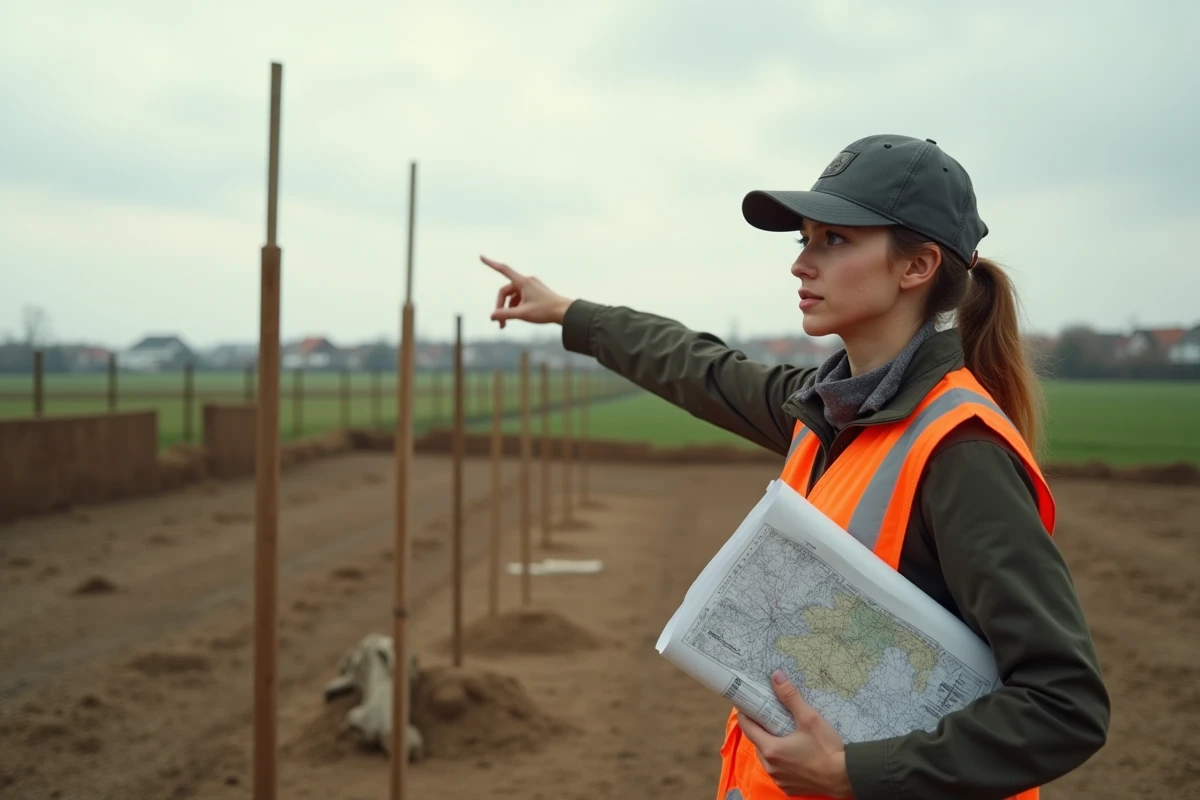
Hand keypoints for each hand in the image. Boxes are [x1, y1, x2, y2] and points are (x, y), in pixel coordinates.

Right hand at [481, 255, 573, 329]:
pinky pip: (521, 297)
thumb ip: (505, 315)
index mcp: (523, 282)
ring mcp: (532, 286)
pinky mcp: (536, 292)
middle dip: (501, 306)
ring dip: (508, 309)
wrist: (565, 312)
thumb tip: (492, 316)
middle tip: (499, 323)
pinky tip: (518, 317)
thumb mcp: (522, 314)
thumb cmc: (545, 311)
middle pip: (506, 291)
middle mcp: (527, 281)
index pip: (503, 269)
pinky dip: (516, 306)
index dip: (491, 263)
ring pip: (513, 296)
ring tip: (507, 324)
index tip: (481, 257)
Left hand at [736, 670, 853, 798]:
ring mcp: (779, 780)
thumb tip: (776, 676)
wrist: (845, 778)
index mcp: (771, 749)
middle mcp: (770, 767)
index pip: (747, 728)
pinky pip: (778, 771)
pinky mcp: (788, 788)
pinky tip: (794, 753)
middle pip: (758, 743)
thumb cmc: (826, 748)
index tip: (748, 703)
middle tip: (771, 716)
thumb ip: (790, 697)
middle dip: (762, 729)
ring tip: (784, 733)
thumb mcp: (809, 718)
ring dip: (771, 746)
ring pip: (767, 758)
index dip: (746, 714)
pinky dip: (781, 761)